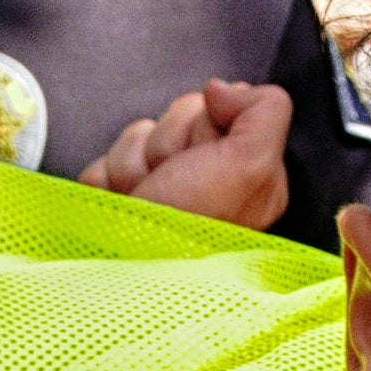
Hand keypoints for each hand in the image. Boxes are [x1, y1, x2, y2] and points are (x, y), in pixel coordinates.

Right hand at [80, 79, 291, 234]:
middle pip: (181, 115)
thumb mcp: (249, 167)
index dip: (208, 124)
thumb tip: (223, 89)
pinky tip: (123, 206)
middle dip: (169, 144)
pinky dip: (108, 181)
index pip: (224, 107)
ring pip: (140, 135)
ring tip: (146, 201)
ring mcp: (161, 187)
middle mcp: (207, 178)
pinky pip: (107, 159)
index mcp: (248, 172)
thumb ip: (264, 112)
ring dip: (135, 165)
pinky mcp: (123, 196)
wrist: (125, 280)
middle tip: (173, 182)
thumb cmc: (190, 232)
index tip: (205, 158)